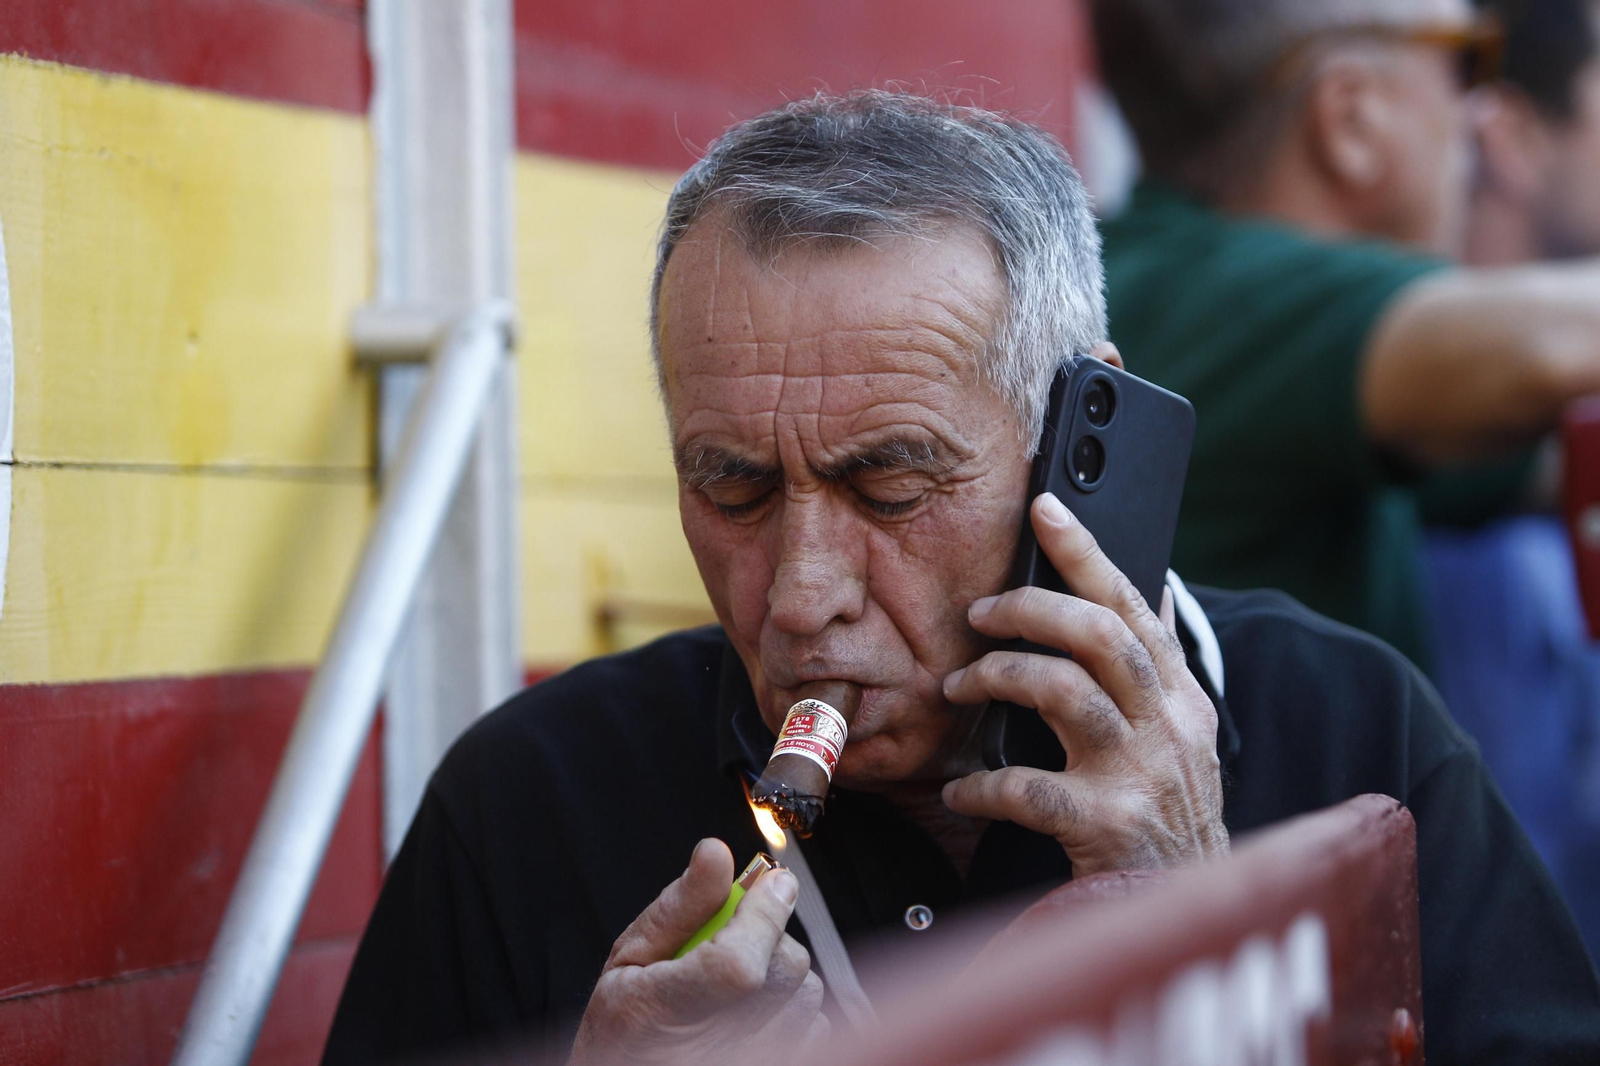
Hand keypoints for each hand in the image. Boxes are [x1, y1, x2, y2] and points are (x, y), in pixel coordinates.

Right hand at [570, 839, 827, 1063]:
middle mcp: (714, 1050)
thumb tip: (715, 853)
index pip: (737, 966)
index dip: (763, 915)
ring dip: (781, 973)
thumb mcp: (630, 958)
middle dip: (768, 936)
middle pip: (782, 970)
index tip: (772, 880)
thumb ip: (678, 907)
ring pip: (805, 993)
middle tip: (733, 939)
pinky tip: (754, 1012)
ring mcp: (751, 1062)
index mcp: (659, 1013)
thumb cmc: (626, 1026)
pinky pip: (814, 1026)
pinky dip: (792, 1008)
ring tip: (738, 983)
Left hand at [941, 493, 1227, 875]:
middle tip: (979, 612)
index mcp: (1181, 698)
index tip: (1044, 508)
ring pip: (1065, 692)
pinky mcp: (1109, 825)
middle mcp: (1168, 727)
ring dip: (1000, 677)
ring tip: (959, 684)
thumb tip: (1136, 594)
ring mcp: (1141, 775)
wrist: (1193, 910)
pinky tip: (959, 788)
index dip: (1086, 553)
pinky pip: (1029, 788)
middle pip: (1100, 636)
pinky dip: (983, 785)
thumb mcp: (1180, 735)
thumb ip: (1152, 670)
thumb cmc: (1169, 814)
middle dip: (1030, 609)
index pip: (1134, 606)